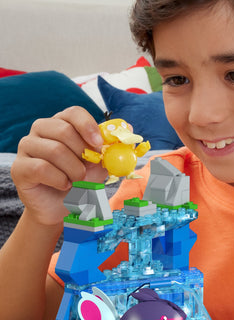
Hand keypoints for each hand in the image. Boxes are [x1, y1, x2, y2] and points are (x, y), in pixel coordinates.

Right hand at [11, 106, 106, 225]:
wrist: (63, 207)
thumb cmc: (80, 181)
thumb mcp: (99, 165)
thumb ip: (110, 149)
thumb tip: (128, 129)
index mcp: (62, 123)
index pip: (73, 112)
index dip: (88, 126)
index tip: (99, 145)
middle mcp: (42, 130)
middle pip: (63, 130)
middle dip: (82, 154)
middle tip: (87, 170)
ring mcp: (27, 147)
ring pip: (54, 150)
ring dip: (73, 170)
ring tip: (76, 181)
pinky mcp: (19, 167)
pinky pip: (41, 168)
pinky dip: (59, 180)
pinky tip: (64, 186)